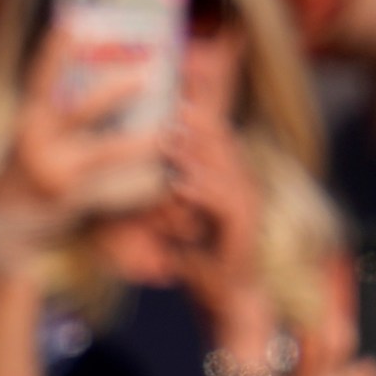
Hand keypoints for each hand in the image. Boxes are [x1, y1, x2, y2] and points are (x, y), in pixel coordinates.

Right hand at [0, 26, 159, 258]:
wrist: (0, 221)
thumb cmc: (30, 165)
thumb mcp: (37, 133)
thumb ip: (62, 110)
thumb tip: (115, 80)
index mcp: (30, 118)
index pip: (41, 77)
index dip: (56, 50)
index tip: (74, 22)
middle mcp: (37, 142)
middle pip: (79, 111)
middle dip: (115, 92)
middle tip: (149, 75)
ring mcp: (54, 172)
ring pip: (105, 153)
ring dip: (142, 141)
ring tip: (172, 130)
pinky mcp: (69, 201)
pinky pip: (114, 191)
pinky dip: (142, 185)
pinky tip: (167, 178)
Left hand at [155, 103, 266, 320]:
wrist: (226, 290)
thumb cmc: (194, 250)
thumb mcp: (170, 211)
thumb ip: (158, 187)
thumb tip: (129, 163)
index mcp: (225, 170)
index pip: (212, 129)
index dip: (198, 105)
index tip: (175, 86)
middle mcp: (239, 178)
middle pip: (219, 139)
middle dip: (195, 121)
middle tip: (170, 105)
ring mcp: (246, 200)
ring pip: (220, 167)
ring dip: (194, 153)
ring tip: (168, 140)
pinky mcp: (245, 224)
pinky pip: (223, 202)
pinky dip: (202, 192)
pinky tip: (181, 186)